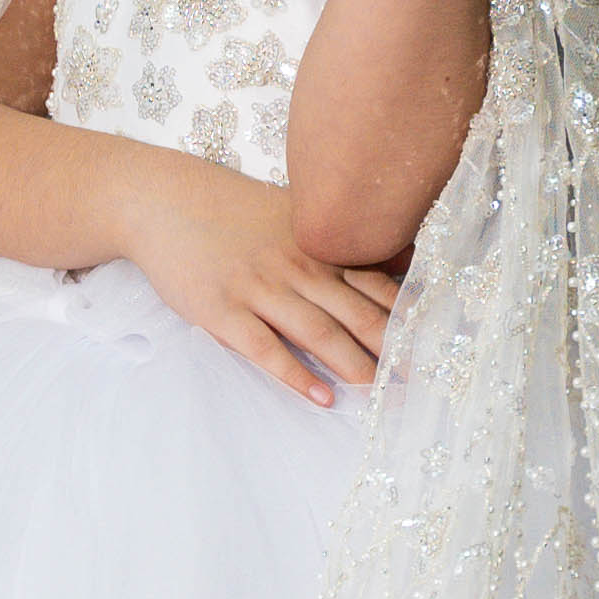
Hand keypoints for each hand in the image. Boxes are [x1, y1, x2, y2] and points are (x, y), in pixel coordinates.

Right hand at [123, 158, 401, 406]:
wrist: (162, 201)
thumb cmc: (229, 210)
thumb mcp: (289, 213)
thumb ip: (333, 241)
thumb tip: (388, 262)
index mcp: (317, 246)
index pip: (377, 285)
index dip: (408, 318)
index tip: (436, 345)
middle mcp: (297, 267)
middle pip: (358, 314)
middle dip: (394, 350)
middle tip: (421, 381)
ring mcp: (260, 289)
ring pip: (320, 333)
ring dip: (355, 366)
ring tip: (383, 395)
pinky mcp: (223, 311)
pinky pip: (266, 349)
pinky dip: (296, 375)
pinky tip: (322, 397)